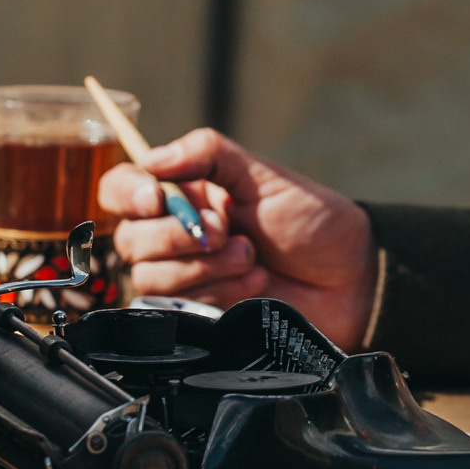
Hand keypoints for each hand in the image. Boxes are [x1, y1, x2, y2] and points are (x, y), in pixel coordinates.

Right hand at [98, 129, 377, 350]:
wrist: (348, 277)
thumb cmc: (309, 220)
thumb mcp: (262, 175)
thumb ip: (209, 153)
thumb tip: (153, 157)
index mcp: (185, 193)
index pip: (121, 190)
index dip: (128, 194)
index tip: (157, 199)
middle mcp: (176, 235)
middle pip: (128, 240)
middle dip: (177, 235)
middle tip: (227, 230)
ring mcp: (186, 278)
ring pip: (150, 278)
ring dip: (204, 267)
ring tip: (251, 256)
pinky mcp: (199, 315)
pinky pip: (179, 310)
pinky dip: (219, 293)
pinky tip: (256, 285)